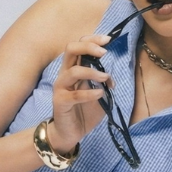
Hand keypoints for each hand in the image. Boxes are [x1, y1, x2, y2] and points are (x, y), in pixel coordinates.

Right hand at [48, 34, 113, 155]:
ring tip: (106, 78)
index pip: (79, 46)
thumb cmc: (83, 112)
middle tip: (104, 52)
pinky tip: (100, 95)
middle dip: (88, 47)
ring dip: (92, 72)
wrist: (69, 133)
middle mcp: (65, 74)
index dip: (92, 39)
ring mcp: (61, 87)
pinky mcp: (60, 102)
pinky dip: (89, 93)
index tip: (108, 39)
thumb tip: (112, 77)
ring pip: (73, 71)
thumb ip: (104, 84)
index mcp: (73, 69)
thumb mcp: (99, 95)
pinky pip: (74, 95)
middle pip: (71, 49)